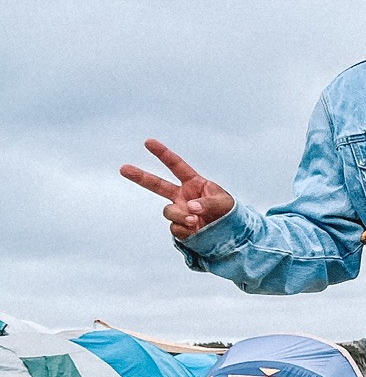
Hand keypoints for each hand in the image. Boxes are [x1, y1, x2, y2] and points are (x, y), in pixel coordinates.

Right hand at [120, 139, 235, 240]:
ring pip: (168, 211)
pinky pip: (175, 228)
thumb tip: (189, 208)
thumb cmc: (229, 212)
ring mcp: (179, 212)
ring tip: (196, 221)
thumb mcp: (224, 202)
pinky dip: (184, 230)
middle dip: (140, 177)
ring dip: (180, 216)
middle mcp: (182, 196)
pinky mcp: (180, 228)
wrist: (232, 234)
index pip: (176, 165)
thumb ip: (207, 203)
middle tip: (123, 168)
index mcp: (194, 183)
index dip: (162, 154)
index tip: (148, 142)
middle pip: (156, 184)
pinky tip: (196, 230)